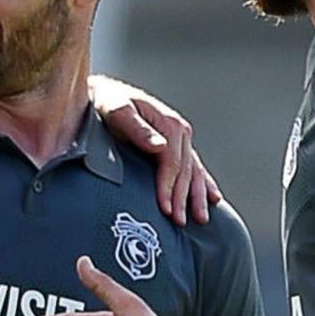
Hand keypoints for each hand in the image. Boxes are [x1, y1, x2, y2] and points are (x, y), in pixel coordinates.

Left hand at [91, 75, 219, 224]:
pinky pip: (195, 168)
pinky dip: (204, 184)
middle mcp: (180, 131)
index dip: (169, 187)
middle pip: (186, 171)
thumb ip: (138, 129)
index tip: (165, 209)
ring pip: (195, 172)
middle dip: (183, 198)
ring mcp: (181, 139)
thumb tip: (160, 146)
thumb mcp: (118, 111)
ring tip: (201, 218)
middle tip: (179, 221)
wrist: (101, 93)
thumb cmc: (106, 102)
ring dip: (198, 196)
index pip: (173, 163)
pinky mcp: (177, 145)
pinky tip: (213, 197)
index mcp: (169, 124)